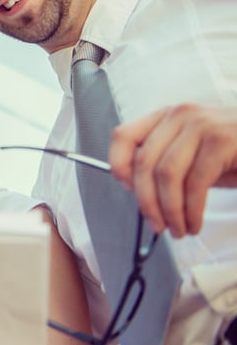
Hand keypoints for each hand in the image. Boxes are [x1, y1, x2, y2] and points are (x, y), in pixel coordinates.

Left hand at [108, 104, 236, 236]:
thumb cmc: (234, 153)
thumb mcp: (193, 154)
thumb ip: (165, 164)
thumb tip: (138, 191)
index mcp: (166, 116)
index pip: (123, 136)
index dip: (119, 166)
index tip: (128, 190)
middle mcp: (180, 115)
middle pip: (144, 162)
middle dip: (147, 201)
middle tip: (157, 225)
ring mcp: (201, 124)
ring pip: (166, 174)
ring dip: (170, 210)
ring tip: (179, 229)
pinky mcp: (222, 140)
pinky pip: (195, 183)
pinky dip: (191, 210)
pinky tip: (194, 222)